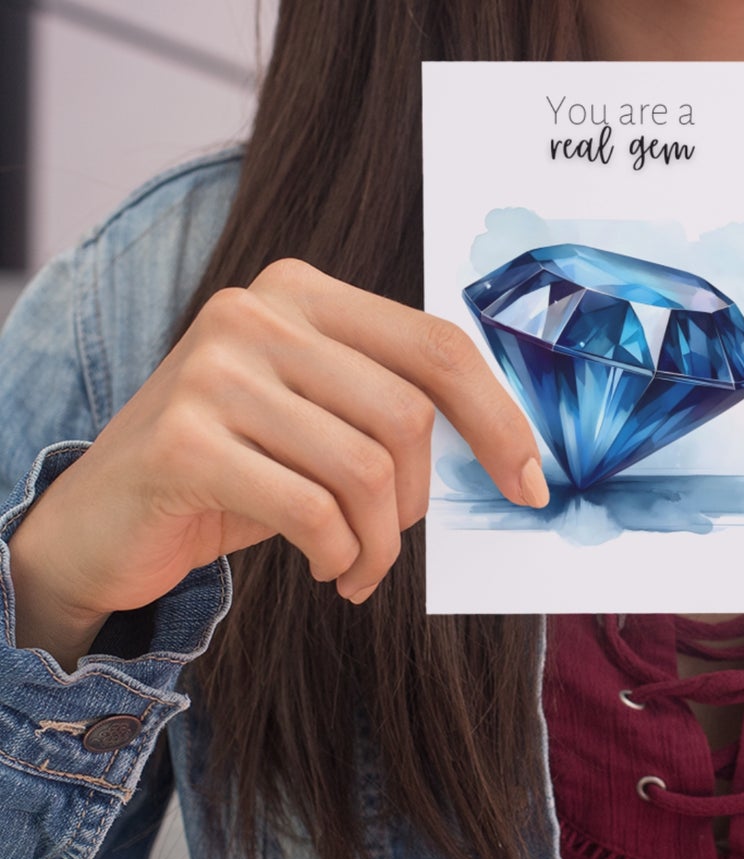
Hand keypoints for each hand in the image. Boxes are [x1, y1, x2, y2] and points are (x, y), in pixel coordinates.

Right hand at [7, 259, 546, 665]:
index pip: (436, 344)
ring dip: (380, 542)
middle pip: (409, 410)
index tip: (530, 482)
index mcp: (302, 290)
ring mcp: (215, 370)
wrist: (98, 521)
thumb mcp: (318, 417)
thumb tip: (506, 449)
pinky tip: (327, 568)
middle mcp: (257, 312)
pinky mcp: (183, 441)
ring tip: (358, 565)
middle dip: (421, 497)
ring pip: (367, 467)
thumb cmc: (236, 467)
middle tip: (395, 537)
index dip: (497, 417)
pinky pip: (312, 510)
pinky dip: (339, 555)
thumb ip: (390, 403)